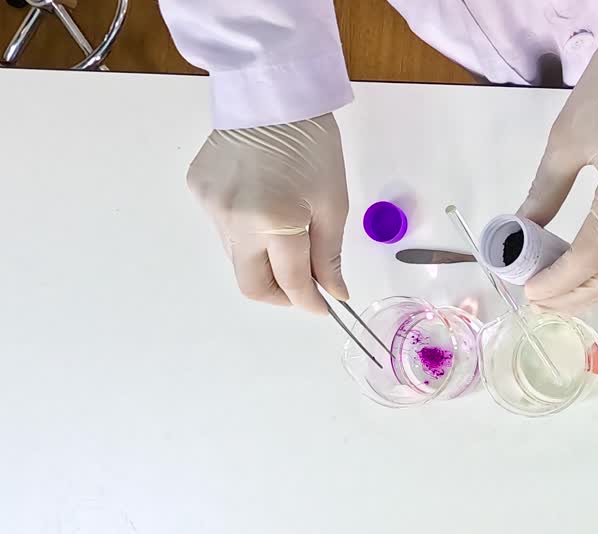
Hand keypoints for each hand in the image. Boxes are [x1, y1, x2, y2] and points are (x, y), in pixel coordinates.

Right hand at [186, 113, 349, 312]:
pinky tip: (261, 205)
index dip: (310, 302)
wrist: (270, 95)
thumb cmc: (312, 144)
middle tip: (303, 288)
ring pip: (237, 257)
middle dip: (280, 294)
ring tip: (288, 238)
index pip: (291, 282)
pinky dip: (246, 231)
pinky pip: (223, 228)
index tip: (325, 307)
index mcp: (275, 222)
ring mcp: (210, 207)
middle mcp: (235, 220)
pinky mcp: (197, 191)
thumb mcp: (332, 203)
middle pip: (251, 284)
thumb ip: (328, 255)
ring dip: (264, 260)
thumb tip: (333, 292)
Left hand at [518, 0, 597, 311]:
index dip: (559, 280)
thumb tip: (519, 235)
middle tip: (542, 302)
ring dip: (597, 288)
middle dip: (578, 295)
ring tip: (561, 295)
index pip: (591, 254)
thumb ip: (544, 194)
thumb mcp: (566, 139)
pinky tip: (586, 269)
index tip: (530, 291)